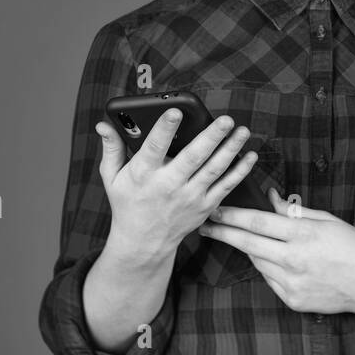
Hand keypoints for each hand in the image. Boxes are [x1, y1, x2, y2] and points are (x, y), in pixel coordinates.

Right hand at [96, 109, 256, 262]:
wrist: (144, 243)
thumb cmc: (128, 203)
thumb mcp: (112, 177)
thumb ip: (111, 148)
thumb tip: (103, 123)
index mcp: (144, 174)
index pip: (154, 147)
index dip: (165, 128)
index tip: (175, 111)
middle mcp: (169, 185)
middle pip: (193, 157)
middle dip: (211, 137)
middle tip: (225, 119)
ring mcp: (190, 197)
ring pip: (214, 170)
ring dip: (231, 149)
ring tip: (243, 130)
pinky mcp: (205, 206)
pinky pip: (226, 186)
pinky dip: (240, 171)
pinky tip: (251, 155)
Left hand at [198, 187, 354, 315]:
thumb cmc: (354, 246)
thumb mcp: (327, 220)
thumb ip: (295, 210)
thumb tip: (269, 198)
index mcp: (303, 234)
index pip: (257, 222)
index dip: (232, 215)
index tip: (215, 210)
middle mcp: (294, 260)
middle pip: (247, 243)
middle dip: (222, 233)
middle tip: (204, 226)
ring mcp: (292, 283)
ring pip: (257, 261)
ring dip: (248, 248)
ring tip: (245, 238)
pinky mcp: (292, 300)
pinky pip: (269, 279)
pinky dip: (268, 266)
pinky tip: (278, 259)